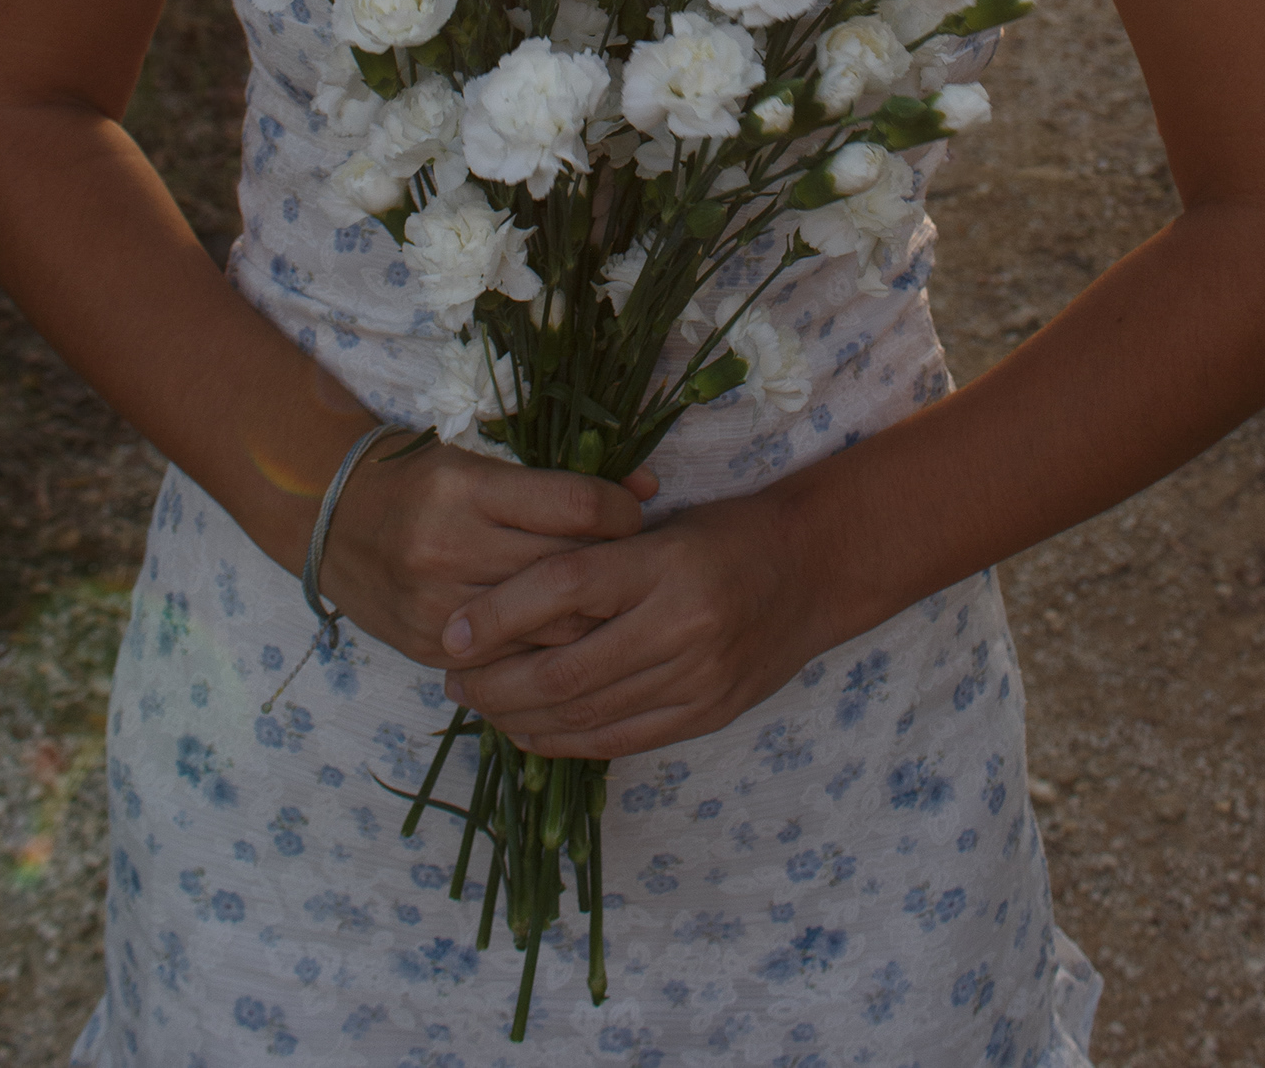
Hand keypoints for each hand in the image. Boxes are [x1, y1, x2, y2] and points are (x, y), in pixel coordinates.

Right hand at [321, 437, 656, 669]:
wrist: (329, 519)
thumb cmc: (416, 478)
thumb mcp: (479, 460)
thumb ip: (555, 483)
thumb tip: (645, 489)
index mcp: (466, 487)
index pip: (575, 506)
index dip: (621, 510)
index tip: (633, 510)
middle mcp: (450, 547)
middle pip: (569, 571)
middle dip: (616, 568)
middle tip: (636, 561)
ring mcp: (438, 606)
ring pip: (551, 627)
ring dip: (592, 617)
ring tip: (613, 602)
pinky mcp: (431, 648)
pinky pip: (515, 661)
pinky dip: (548, 650)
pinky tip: (567, 636)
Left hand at [438, 490, 819, 758]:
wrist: (813, 570)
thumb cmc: (725, 532)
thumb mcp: (661, 522)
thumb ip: (595, 554)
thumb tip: (503, 591)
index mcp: (666, 563)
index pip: (565, 588)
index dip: (500, 614)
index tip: (452, 631)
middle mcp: (683, 626)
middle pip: (567, 669)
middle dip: (496, 681)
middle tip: (452, 676)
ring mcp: (697, 679)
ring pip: (588, 715)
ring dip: (520, 716)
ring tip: (480, 703)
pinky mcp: (706, 716)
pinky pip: (620, 740)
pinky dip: (566, 742)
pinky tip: (528, 730)